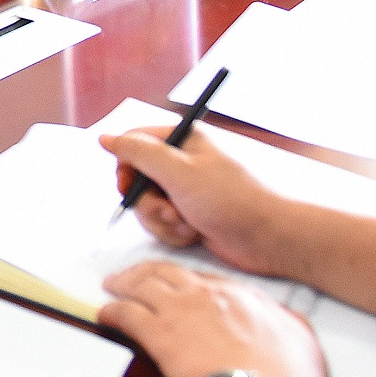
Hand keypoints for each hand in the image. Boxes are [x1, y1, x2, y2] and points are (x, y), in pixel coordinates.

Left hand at [97, 260, 328, 376]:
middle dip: (147, 271)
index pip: (205, 278)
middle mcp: (208, 296)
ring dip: (124, 284)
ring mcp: (181, 312)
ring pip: (143, 286)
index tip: (178, 284)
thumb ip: (287, 324)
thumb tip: (284, 322)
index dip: (186, 281)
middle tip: (133, 275)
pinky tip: (105, 313)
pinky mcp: (161, 335)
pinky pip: (127, 314)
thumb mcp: (301, 340)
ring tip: (112, 286)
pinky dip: (113, 311)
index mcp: (242, 296)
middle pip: (168, 273)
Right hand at [98, 127, 304, 277]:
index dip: (125, 166)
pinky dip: (174, 232)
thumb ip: (138, 152)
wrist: (270, 238)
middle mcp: (183, 163)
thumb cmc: (230, 199)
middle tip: (169, 210)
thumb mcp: (179, 171)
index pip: (134, 143)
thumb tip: (105, 138)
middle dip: (147, 202)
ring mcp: (186, 191)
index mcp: (182, 140)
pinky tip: (195, 234)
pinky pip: (163, 224)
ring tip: (187, 224)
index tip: (129, 186)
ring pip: (148, 205)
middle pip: (136, 178)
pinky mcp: (191, 216)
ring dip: (162, 220)